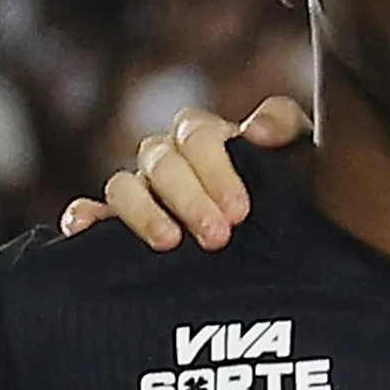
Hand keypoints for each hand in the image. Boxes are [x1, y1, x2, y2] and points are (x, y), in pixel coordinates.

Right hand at [69, 93, 295, 246]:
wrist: (297, 262)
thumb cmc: (302, 201)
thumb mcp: (307, 159)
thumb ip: (286, 126)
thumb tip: (252, 129)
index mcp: (209, 140)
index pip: (195, 133)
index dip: (214, 168)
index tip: (241, 211)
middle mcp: (171, 163)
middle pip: (159, 160)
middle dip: (188, 197)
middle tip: (219, 236)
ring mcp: (145, 196)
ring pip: (122, 185)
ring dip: (143, 211)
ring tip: (170, 243)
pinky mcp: (121, 231)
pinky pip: (91, 216)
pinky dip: (83, 219)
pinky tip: (82, 230)